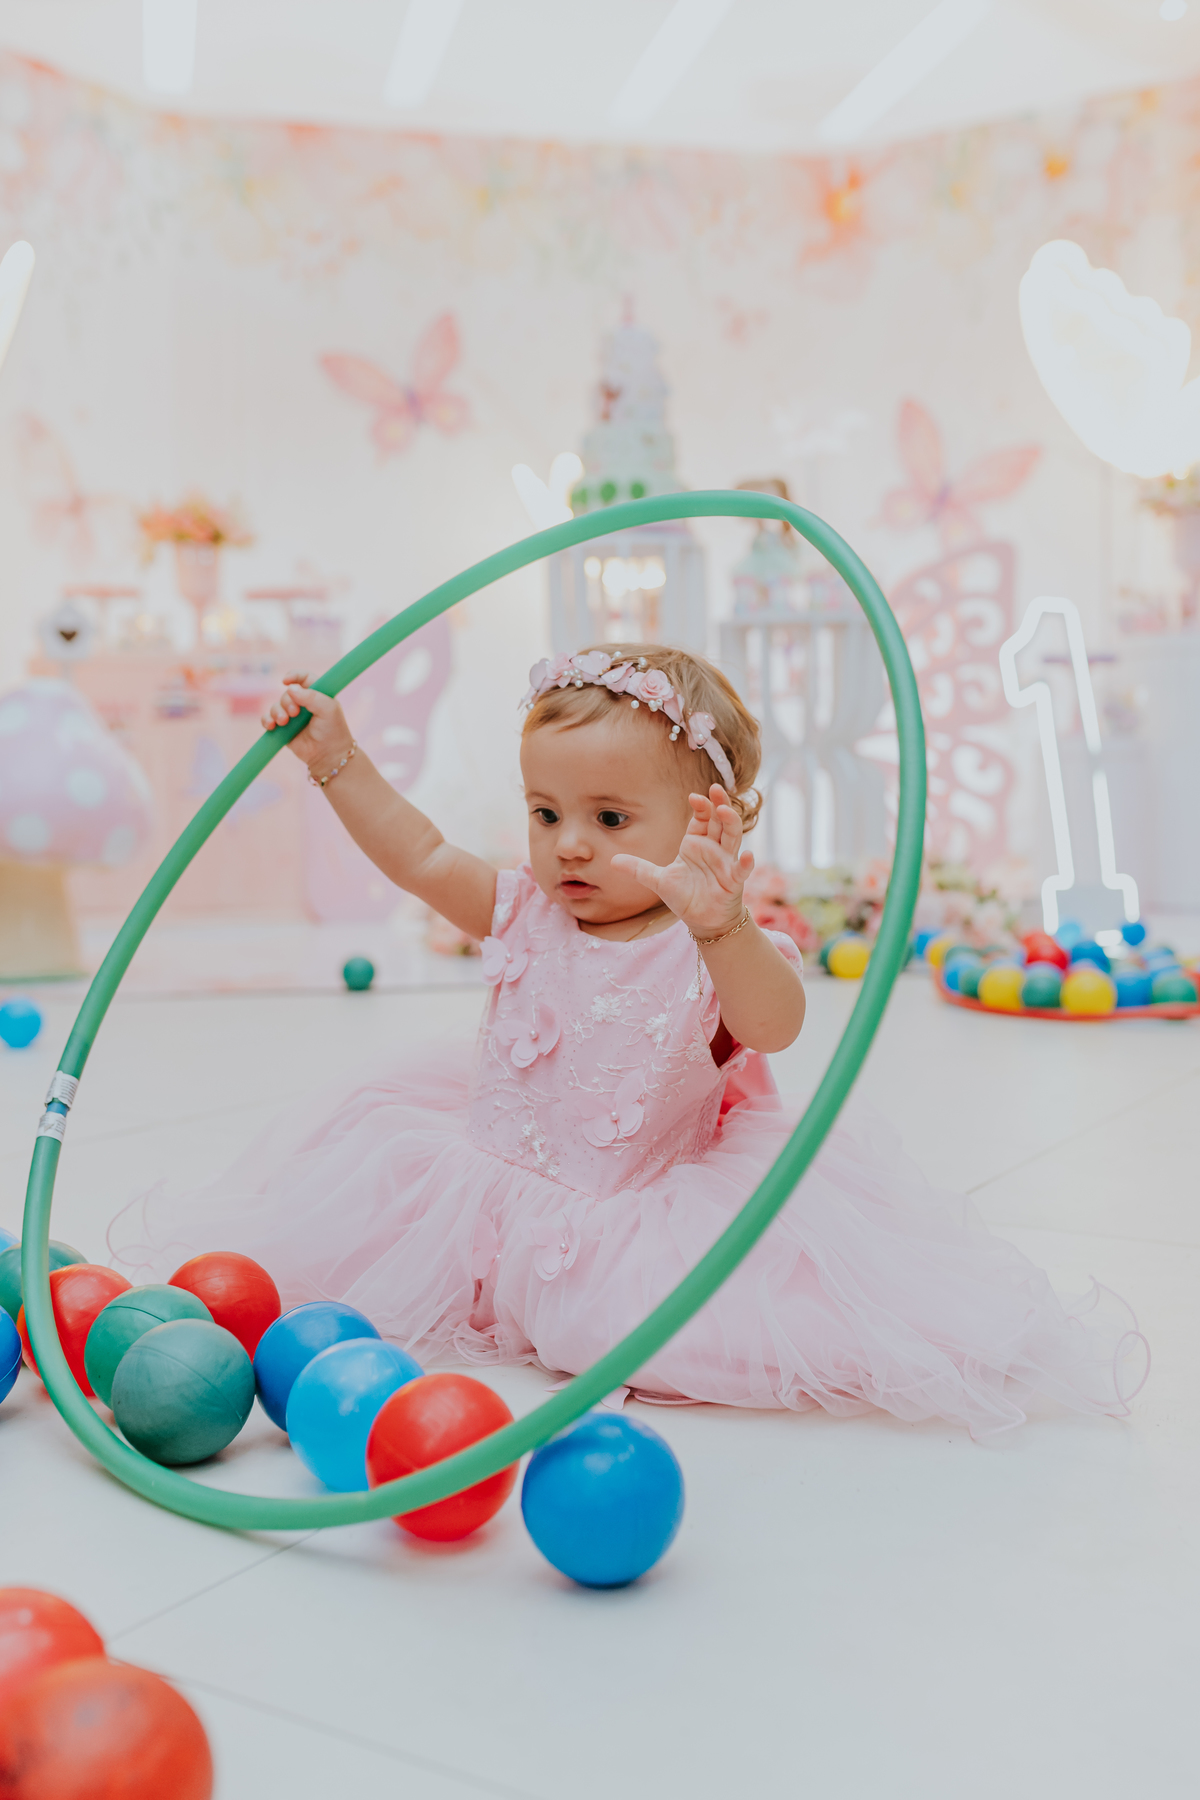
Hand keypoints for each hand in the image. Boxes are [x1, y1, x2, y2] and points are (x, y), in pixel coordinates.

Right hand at [261, 673, 353, 774]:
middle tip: (294, 713)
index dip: (294, 675)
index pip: (304, 677)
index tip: (286, 681)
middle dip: (287, 701)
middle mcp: (304, 703)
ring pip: (276, 706)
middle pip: (288, 693)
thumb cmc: (333, 730)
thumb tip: (290, 688)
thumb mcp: (328, 709)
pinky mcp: (283, 729)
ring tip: (283, 722)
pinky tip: (271, 725)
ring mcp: (292, 716)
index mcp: (317, 694)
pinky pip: (268, 720)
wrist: (329, 755)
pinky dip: (267, 720)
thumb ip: (311, 696)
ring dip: (277, 712)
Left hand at [611, 785, 753, 936]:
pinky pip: (742, 869)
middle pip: (719, 821)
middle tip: (716, 789)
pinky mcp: (734, 880)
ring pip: (732, 837)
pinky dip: (746, 863)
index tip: (694, 797)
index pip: (701, 819)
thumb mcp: (659, 881)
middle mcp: (713, 849)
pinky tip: (748, 855)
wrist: (703, 920)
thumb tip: (612, 861)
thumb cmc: (686, 896)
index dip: (701, 807)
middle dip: (719, 804)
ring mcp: (726, 863)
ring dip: (731, 823)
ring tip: (726, 811)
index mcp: (696, 844)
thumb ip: (639, 869)